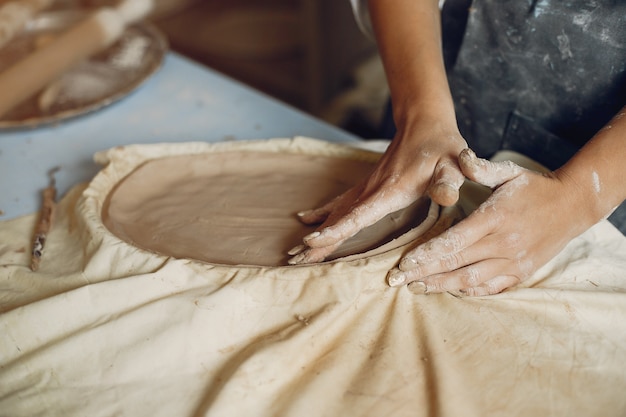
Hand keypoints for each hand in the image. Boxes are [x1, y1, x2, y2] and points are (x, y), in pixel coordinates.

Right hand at [288, 124, 466, 263]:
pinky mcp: (367, 186)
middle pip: (339, 219)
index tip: (313, 242)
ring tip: (295, 251)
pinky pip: (340, 202)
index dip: (336, 231)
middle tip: (294, 260)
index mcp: (391, 191)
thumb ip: (449, 182)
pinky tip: (306, 219)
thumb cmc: (442, 148)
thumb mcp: (454, 164)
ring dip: (316, 232)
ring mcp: (367, 187)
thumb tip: (448, 197)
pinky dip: (323, 214)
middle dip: (317, 242)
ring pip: (336, 213)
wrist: (425, 124)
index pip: (358, 216)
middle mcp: (373, 190)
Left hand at [387, 148, 592, 295]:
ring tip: (416, 288)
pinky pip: (490, 288)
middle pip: (456, 264)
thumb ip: (481, 168)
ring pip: (470, 281)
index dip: (426, 255)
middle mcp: (503, 244)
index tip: (403, 263)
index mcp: (494, 218)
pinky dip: (467, 291)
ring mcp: (513, 262)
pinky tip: (447, 291)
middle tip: (396, 281)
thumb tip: (460, 156)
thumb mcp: (509, 172)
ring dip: (441, 286)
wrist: (573, 206)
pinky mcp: (521, 273)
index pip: (453, 242)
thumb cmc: (534, 188)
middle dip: (424, 274)